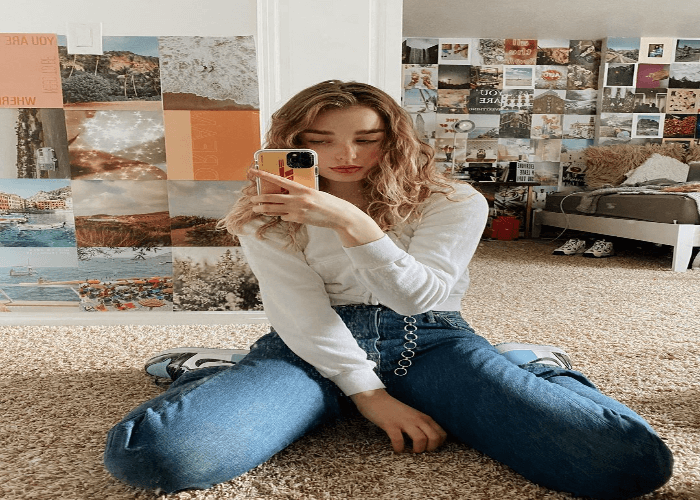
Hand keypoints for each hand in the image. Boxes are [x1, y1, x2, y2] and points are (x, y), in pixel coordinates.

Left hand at [249, 169, 384, 246]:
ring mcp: (296, 210)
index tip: (253, 172)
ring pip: (273, 209)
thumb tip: (284, 194)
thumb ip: (298, 192)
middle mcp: (297, 199)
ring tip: (256, 208)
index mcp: (301, 188)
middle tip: (252, 199)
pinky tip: (286, 214)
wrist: (337, 215)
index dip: (263, 175)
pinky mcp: (298, 220)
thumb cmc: (326, 202)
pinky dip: (283, 215)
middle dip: (258, 199)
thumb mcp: (312, 192)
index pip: (277, 179)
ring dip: (262, 209)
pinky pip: (284, 217)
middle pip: (270, 198)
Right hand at [351, 389, 446, 453]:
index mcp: (423, 417)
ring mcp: (404, 422)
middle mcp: (416, 419)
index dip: (438, 445)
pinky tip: (396, 448)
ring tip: (409, 451)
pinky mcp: (391, 425)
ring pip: (421, 440)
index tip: (428, 447)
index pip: (441, 434)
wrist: (375, 398)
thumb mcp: (413, 415)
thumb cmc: (394, 410)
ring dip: (416, 450)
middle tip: (420, 450)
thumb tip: (431, 440)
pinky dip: (399, 449)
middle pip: (434, 438)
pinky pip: (399, 441)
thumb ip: (422, 424)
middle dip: (430, 449)